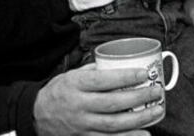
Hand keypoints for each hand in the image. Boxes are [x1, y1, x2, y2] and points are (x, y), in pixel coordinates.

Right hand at [34, 64, 164, 135]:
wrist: (36, 115)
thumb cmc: (60, 91)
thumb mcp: (72, 75)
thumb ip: (95, 71)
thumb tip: (121, 64)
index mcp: (75, 85)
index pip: (103, 80)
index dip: (126, 77)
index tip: (145, 73)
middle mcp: (78, 106)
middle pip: (113, 103)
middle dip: (139, 97)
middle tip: (156, 91)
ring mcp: (81, 125)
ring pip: (114, 124)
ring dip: (139, 119)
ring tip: (157, 111)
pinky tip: (144, 134)